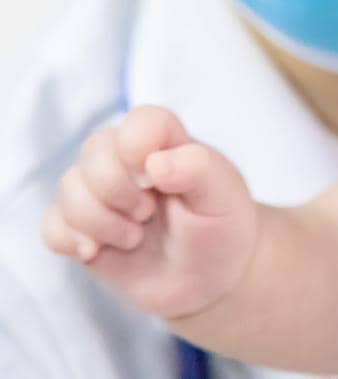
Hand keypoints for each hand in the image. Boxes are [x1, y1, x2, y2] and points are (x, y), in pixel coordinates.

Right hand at [40, 105, 255, 318]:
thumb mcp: (224, 197)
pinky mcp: (81, 229)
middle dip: (117, 191)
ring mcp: (102, 195)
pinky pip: (50, 225)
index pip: (141, 120)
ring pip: (68, 188)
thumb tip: (153, 163)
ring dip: (100, 221)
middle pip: (94, 150)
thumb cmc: (222, 228)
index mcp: (168, 143)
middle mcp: (128, 162)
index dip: (138, 148)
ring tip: (134, 238)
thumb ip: (199, 168)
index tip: (156, 182)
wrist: (209, 279)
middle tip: (148, 214)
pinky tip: (98, 252)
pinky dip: (70, 240)